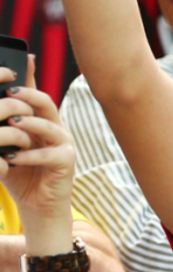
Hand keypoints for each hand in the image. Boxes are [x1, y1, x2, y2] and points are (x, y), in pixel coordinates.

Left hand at [0, 59, 74, 227]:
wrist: (39, 209)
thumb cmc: (22, 178)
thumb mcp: (9, 151)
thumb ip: (5, 134)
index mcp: (44, 122)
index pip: (36, 96)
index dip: (30, 79)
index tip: (22, 63)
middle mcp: (57, 128)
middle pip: (46, 104)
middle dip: (29, 96)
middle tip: (10, 93)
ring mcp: (65, 143)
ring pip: (50, 125)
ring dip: (30, 124)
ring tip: (12, 123)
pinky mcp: (67, 161)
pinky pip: (49, 154)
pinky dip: (29, 155)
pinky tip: (12, 159)